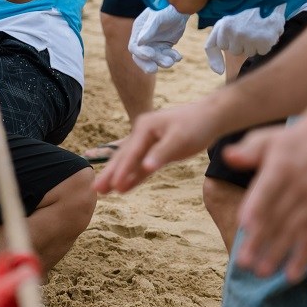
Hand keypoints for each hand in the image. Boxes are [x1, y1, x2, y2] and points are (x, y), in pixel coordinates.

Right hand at [93, 100, 221, 193]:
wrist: (211, 116)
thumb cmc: (197, 125)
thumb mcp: (180, 139)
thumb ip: (161, 154)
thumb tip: (145, 167)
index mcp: (145, 127)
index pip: (131, 153)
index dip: (121, 171)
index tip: (112, 187)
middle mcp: (142, 132)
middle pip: (123, 156)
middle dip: (110, 173)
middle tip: (95, 189)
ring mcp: (148, 141)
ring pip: (130, 161)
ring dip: (118, 176)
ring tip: (103, 190)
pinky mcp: (156, 149)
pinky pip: (142, 165)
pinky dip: (133, 176)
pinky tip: (124, 187)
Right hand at [128, 6, 187, 73]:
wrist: (181, 7)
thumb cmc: (166, 8)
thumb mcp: (157, 17)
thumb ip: (149, 29)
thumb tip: (140, 42)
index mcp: (139, 31)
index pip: (134, 47)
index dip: (140, 53)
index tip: (151, 54)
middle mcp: (145, 39)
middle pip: (141, 57)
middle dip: (147, 64)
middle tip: (154, 69)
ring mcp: (155, 44)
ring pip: (156, 58)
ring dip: (163, 61)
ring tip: (173, 60)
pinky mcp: (165, 46)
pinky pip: (167, 56)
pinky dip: (172, 57)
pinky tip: (178, 56)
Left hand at [204, 5, 285, 74]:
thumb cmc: (242, 12)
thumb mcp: (221, 24)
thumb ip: (211, 48)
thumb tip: (218, 72)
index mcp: (223, 26)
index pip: (222, 46)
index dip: (230, 37)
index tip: (235, 25)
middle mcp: (236, 33)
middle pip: (237, 51)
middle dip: (242, 41)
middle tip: (248, 25)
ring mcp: (251, 38)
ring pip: (251, 52)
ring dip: (255, 42)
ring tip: (257, 26)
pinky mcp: (265, 40)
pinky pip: (263, 51)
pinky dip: (266, 42)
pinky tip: (266, 29)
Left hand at [224, 119, 306, 282]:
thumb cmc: (286, 141)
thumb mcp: (265, 138)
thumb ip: (247, 150)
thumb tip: (228, 155)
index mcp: (281, 167)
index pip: (267, 190)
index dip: (257, 208)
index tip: (243, 226)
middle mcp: (300, 186)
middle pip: (278, 217)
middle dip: (260, 241)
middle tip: (243, 263)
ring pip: (295, 232)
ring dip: (279, 254)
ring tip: (261, 272)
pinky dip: (304, 257)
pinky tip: (291, 275)